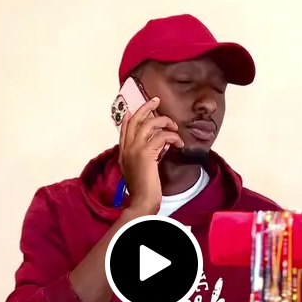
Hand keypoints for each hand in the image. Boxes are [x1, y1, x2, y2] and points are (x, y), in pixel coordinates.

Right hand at [119, 97, 182, 212]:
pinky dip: (172, 137)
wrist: (142, 201)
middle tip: (156, 101)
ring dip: (164, 121)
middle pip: (135, 120)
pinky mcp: (146, 153)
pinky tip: (178, 144)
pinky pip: (161, 136)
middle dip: (146, 108)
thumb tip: (155, 146)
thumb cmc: (142, 190)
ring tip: (174, 127)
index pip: (125, 128)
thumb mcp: (138, 170)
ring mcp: (135, 149)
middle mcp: (127, 148)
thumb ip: (142, 157)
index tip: (137, 108)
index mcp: (123, 152)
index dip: (131, 116)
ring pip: (149, 124)